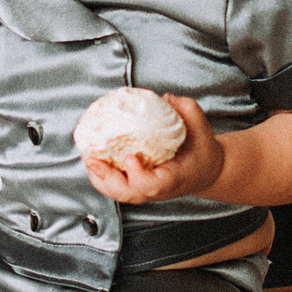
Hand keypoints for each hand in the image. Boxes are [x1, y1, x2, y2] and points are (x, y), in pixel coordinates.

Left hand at [83, 94, 223, 203]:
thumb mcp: (201, 127)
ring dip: (99, 177)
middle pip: (128, 193)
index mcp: (175, 178)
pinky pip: (116, 185)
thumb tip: (163, 99)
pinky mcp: (137, 187)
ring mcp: (146, 191)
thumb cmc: (202, 152)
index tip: (130, 159)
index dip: (139, 176)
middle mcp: (158, 189)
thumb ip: (185, 110)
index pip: (154, 185)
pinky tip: (92, 158)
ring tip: (87, 157)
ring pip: (118, 192)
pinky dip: (101, 175)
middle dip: (107, 178)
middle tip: (92, 159)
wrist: (204, 171)